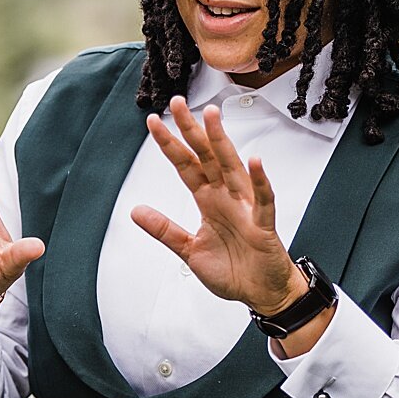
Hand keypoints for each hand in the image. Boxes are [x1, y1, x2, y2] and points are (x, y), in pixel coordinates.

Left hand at [130, 97, 309, 312]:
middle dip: (192, 130)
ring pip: (232, 169)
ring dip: (222, 143)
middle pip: (207, 157)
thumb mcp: (189, 251)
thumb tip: (135, 211)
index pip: (186, 166)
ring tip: (212, 118)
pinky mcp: (263, 225)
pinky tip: (255, 162)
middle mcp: (226, 197)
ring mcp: (246, 208)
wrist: (262, 294)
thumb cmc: (234, 270)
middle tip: (178, 103)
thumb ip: (165, 230)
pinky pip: (263, 200)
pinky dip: (260, 181)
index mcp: (209, 201)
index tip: (153, 121)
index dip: (170, 144)